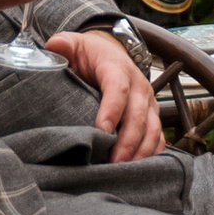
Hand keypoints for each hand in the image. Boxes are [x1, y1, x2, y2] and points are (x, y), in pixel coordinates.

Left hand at [46, 25, 164, 160]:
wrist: (111, 51)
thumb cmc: (90, 54)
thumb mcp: (75, 44)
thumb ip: (63, 44)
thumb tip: (55, 46)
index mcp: (117, 68)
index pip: (118, 88)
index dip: (112, 109)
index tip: (101, 130)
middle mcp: (138, 85)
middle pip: (139, 115)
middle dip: (127, 141)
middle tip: (113, 162)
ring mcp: (147, 102)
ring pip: (153, 128)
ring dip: (141, 151)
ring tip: (124, 170)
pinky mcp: (151, 114)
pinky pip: (158, 136)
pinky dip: (151, 153)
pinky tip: (139, 169)